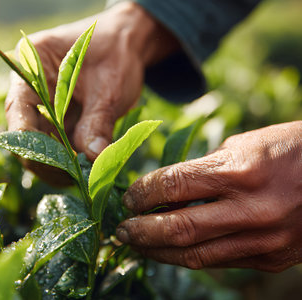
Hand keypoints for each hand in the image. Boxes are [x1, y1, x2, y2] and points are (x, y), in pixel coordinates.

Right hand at [5, 2, 178, 161]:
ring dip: (58, 165)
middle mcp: (28, 90)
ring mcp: (40, 108)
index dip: (35, 143)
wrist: (127, 44)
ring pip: (38, 147)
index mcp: (31, 67)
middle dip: (48, 161)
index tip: (62, 166)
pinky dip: (68, 161)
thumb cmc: (117, 54)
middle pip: (24, 136)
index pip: (19, 113)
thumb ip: (98, 121)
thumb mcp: (110, 87)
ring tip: (84, 177)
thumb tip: (92, 159)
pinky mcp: (54, 122)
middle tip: (76, 178)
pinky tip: (85, 170)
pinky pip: (54, 147)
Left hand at [117, 121, 301, 271]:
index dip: (143, 193)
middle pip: (177, 228)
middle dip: (141, 231)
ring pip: (194, 254)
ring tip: (138, 245)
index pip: (173, 185)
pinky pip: (218, 261)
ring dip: (158, 252)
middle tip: (121, 230)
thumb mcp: (245, 145)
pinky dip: (189, 256)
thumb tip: (168, 190)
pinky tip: (171, 250)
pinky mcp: (270, 258)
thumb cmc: (290, 150)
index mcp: (240, 171)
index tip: (128, 198)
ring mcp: (262, 239)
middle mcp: (250, 209)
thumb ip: (205, 169)